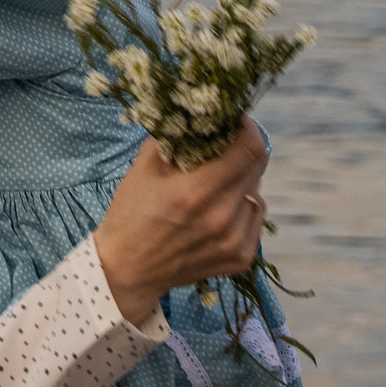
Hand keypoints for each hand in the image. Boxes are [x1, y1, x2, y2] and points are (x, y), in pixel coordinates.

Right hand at [90, 126, 268, 325]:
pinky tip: (218, 211)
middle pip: (256, 168)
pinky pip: (255, 216)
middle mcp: (222, 218)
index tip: (237, 122)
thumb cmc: (131, 214)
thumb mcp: (144, 167)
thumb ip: (176, 137)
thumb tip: (201, 116)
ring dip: (241, 182)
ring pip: (256, 192)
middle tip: (222, 149)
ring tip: (214, 187)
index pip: (249, 149)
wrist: (128, 270)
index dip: (248, 128)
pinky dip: (242, 207)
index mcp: (196, 192)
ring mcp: (235, 241)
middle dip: (241, 151)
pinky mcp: (241, 258)